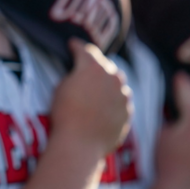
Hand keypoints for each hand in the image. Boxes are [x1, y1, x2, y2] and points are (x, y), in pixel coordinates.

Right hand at [52, 39, 131, 154]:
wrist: (80, 144)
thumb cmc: (65, 114)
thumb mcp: (60, 88)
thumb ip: (74, 76)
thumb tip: (80, 75)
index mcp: (93, 67)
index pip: (85, 50)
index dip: (76, 46)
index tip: (72, 44)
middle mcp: (112, 77)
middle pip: (105, 65)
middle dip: (96, 66)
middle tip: (86, 70)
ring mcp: (123, 95)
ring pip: (117, 83)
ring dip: (108, 84)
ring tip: (98, 91)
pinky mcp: (128, 112)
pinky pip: (122, 101)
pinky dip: (114, 101)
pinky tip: (104, 108)